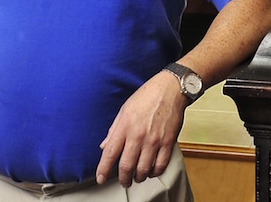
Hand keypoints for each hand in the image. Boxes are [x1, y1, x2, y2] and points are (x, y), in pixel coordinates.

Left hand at [96, 71, 187, 187]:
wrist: (170, 89)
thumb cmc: (147, 96)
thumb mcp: (124, 110)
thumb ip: (114, 130)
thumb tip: (105, 146)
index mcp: (125, 126)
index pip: (110, 153)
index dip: (103, 169)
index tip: (100, 178)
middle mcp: (138, 135)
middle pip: (127, 166)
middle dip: (123, 179)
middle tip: (123, 181)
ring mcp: (154, 140)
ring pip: (143, 169)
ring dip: (139, 177)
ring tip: (137, 176)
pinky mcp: (168, 142)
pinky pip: (161, 165)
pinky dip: (155, 172)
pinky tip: (151, 171)